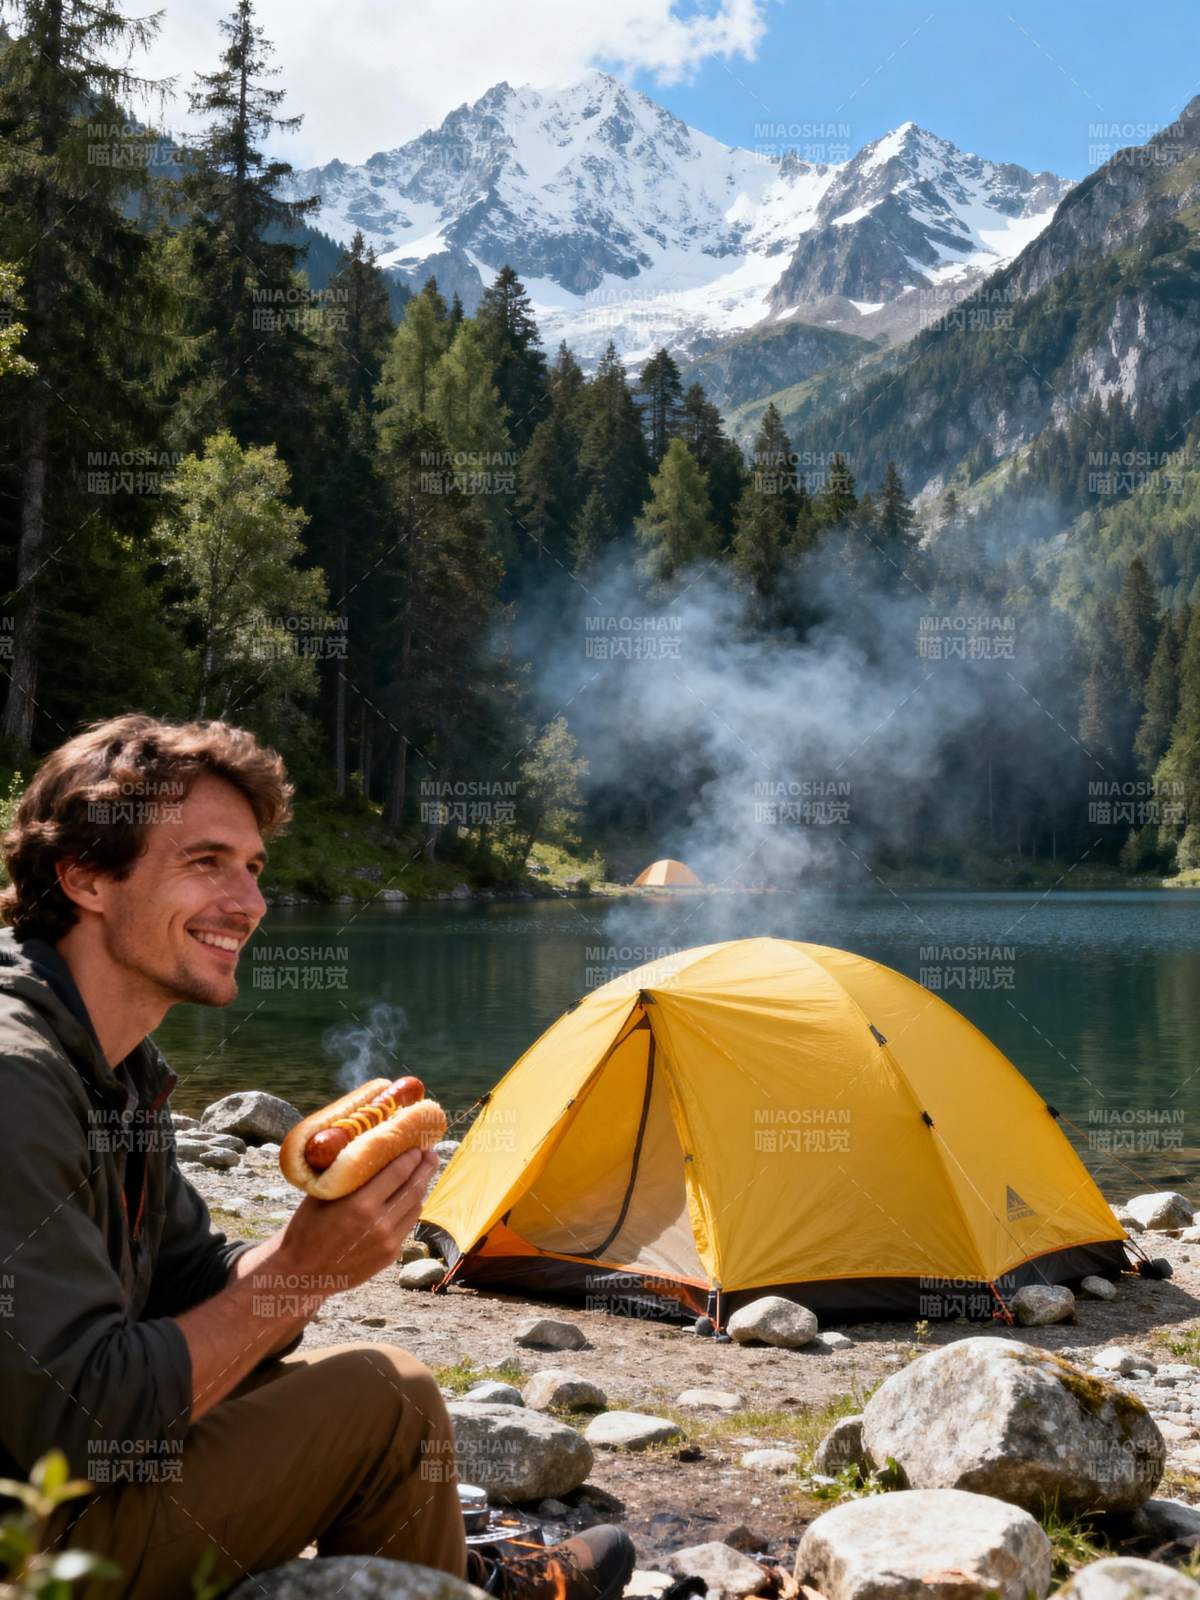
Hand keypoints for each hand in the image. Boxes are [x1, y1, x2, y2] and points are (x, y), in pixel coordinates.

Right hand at [276, 1146, 439, 1298]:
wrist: (302, 1274)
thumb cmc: (306, 1229)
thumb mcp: (323, 1196)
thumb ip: (347, 1176)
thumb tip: (365, 1148)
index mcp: (361, 1205)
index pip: (398, 1173)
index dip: (411, 1157)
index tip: (416, 1145)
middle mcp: (379, 1224)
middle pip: (413, 1189)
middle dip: (424, 1168)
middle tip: (430, 1153)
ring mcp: (387, 1242)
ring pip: (415, 1208)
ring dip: (420, 1188)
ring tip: (421, 1174)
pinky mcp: (389, 1255)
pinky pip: (407, 1225)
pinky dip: (410, 1209)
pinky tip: (408, 1199)